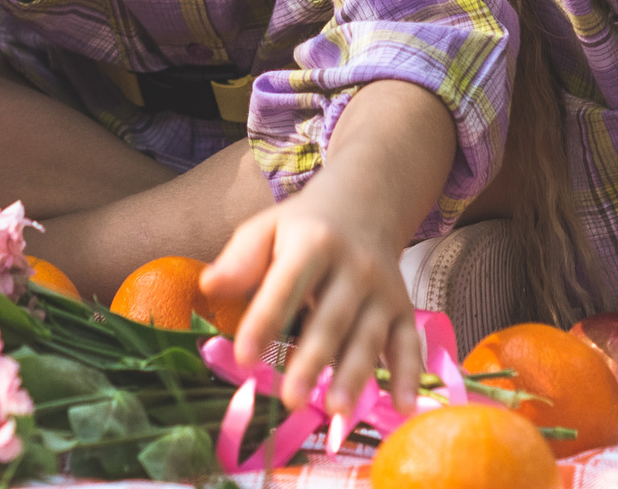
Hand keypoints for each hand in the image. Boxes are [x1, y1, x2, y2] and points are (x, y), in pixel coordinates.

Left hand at [202, 179, 426, 415]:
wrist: (365, 206)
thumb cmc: (303, 228)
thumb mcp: (267, 229)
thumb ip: (241, 260)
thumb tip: (209, 287)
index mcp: (314, 242)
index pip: (287, 284)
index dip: (265, 319)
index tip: (242, 356)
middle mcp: (355, 266)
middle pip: (332, 318)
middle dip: (312, 359)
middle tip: (291, 398)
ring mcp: (383, 290)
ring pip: (369, 337)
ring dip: (354, 375)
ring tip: (335, 410)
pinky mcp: (403, 310)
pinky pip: (408, 344)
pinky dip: (408, 375)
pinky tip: (402, 407)